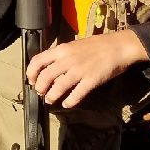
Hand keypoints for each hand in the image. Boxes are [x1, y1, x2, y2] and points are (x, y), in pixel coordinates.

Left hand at [26, 30, 147, 107]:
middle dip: (40, 88)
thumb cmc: (97, 45)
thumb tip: (49, 67)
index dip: (31, 73)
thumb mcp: (74, 45)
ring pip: (58, 87)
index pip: (38, 60)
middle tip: (41, 93)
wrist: (118, 46)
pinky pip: (76, 95)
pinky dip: (69, 102)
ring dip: (51, 97)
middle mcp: (67, 60)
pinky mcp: (91, 80)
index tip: (31, 81)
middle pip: (45, 77)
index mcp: (62, 49)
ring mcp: (79, 70)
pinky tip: (67, 104)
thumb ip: (61, 55)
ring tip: (50, 100)